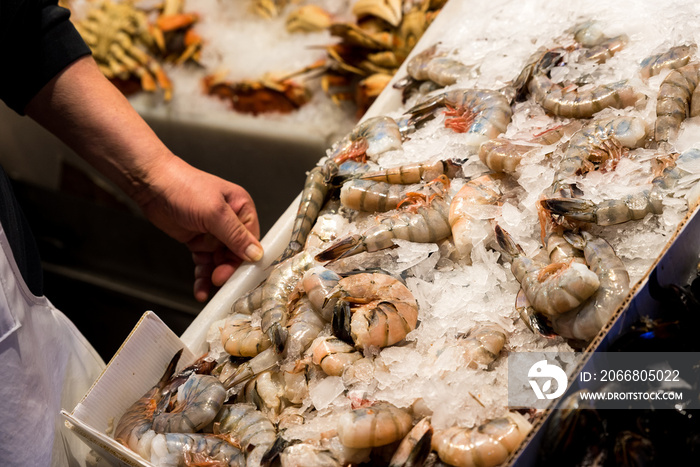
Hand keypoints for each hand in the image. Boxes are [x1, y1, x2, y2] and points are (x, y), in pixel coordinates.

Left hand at [135, 156, 263, 301]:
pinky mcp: (198, 240)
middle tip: (218, 280)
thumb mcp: (215, 213)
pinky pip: (204, 262)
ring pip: (219, 261)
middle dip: (227, 268)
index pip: (251, 240)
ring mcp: (213, 232)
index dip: (245, 259)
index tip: (239, 275)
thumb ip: (236, 235)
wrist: (152, 185)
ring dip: (214, 275)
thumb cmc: (184, 188)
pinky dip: (202, 275)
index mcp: (242, 208)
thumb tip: (256, 254)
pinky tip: (200, 288)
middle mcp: (230, 221)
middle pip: (236, 254)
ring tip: (207, 288)